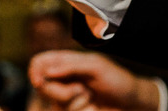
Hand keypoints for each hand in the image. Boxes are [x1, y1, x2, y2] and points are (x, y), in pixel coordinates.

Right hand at [29, 51, 160, 110]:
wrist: (133, 103)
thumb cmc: (117, 80)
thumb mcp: (96, 67)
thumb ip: (71, 66)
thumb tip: (48, 71)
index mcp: (67, 62)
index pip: (40, 62)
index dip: (35, 70)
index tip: (39, 81)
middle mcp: (64, 80)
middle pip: (43, 87)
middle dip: (61, 92)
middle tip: (82, 90)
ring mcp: (68, 98)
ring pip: (56, 104)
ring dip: (76, 103)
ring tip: (92, 97)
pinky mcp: (75, 110)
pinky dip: (83, 110)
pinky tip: (94, 108)